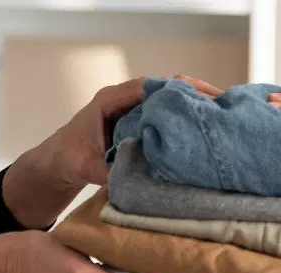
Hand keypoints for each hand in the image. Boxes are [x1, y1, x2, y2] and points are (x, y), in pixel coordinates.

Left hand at [37, 75, 224, 187]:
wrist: (58, 163)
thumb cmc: (69, 160)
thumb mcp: (90, 168)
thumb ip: (114, 170)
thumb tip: (146, 178)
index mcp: (109, 101)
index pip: (146, 87)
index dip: (174, 88)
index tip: (201, 96)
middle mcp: (122, 99)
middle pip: (163, 87)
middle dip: (193, 94)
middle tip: (222, 104)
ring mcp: (131, 108)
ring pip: (167, 99)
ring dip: (192, 104)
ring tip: (220, 113)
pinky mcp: (138, 120)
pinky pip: (164, 113)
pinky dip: (184, 117)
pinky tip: (204, 126)